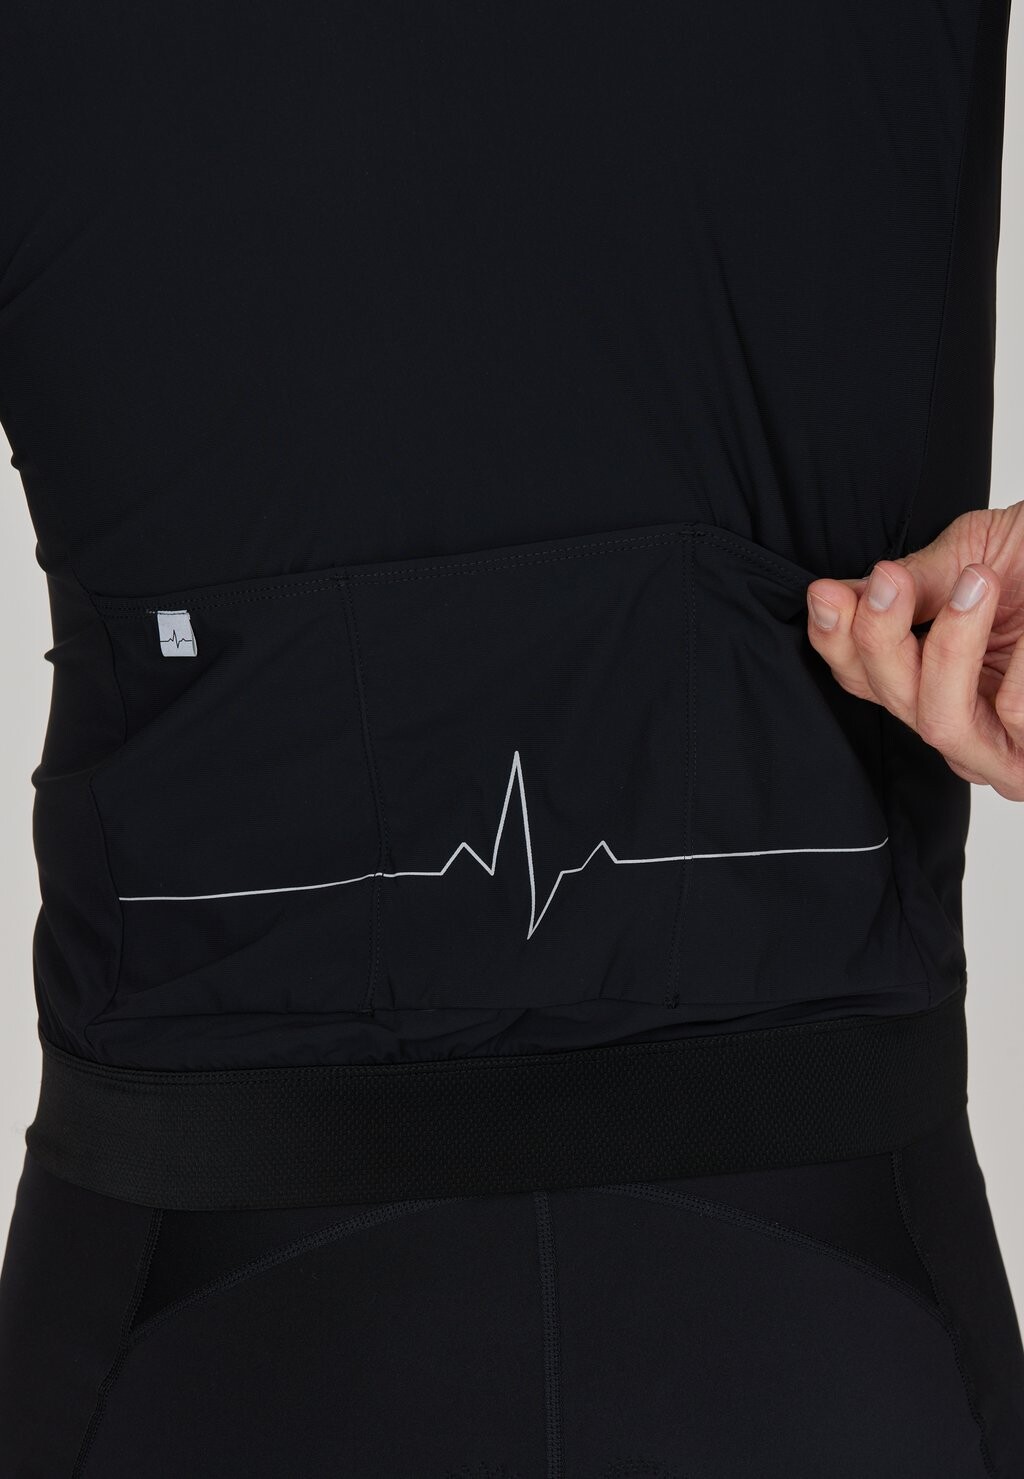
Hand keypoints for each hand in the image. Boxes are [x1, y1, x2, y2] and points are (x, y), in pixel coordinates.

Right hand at [805, 502, 1023, 799]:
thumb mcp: (977, 553)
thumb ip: (914, 584)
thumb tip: (836, 595)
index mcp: (931, 677)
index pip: (859, 675)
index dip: (835, 638)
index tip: (832, 591)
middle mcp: (961, 725)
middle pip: (889, 699)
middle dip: (882, 636)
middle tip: (892, 579)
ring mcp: (1005, 754)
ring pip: (939, 720)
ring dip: (952, 646)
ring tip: (980, 584)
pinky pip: (1015, 715)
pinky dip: (1023, 665)